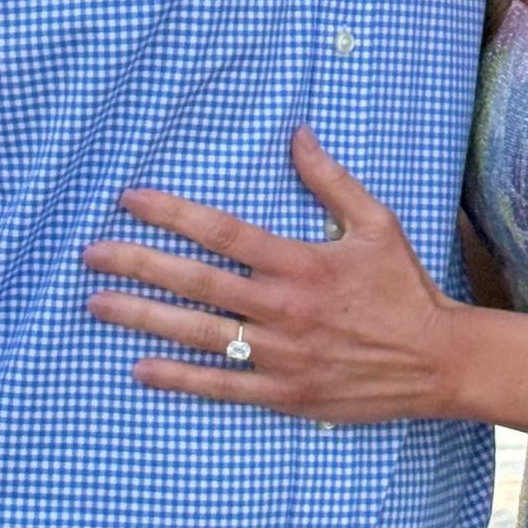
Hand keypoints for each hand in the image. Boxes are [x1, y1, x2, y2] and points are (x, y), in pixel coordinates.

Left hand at [82, 129, 465, 424]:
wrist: (435, 361)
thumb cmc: (404, 287)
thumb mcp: (377, 222)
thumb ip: (330, 181)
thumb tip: (297, 135)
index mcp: (299, 262)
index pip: (222, 231)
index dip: (172, 213)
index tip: (130, 200)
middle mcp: (282, 307)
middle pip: (195, 281)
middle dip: (138, 264)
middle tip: (91, 254)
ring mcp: (280, 354)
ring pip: (198, 333)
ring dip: (143, 317)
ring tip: (97, 305)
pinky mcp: (285, 393)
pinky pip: (222, 385)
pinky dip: (180, 377)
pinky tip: (142, 368)